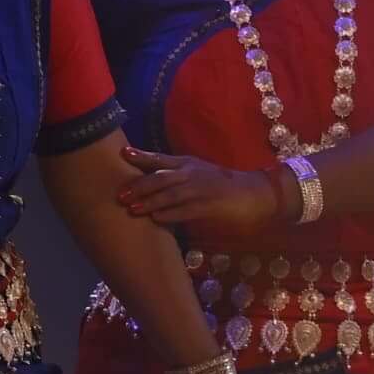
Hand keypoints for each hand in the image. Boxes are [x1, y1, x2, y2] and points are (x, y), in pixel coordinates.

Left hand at [118, 145, 286, 233]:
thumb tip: (148, 182)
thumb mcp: (197, 174)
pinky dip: (170, 214)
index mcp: (187, 164)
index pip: (160, 159)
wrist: (253, 193)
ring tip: (132, 208)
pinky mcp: (209, 205)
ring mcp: (201, 188)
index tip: (123, 153)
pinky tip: (156, 219)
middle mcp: (192, 173)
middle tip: (120, 194)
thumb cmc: (221, 186)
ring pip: (170, 194)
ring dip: (150, 201)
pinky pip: (186, 210)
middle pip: (160, 177)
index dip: (141, 156)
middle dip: (139, 185)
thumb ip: (175, 176)